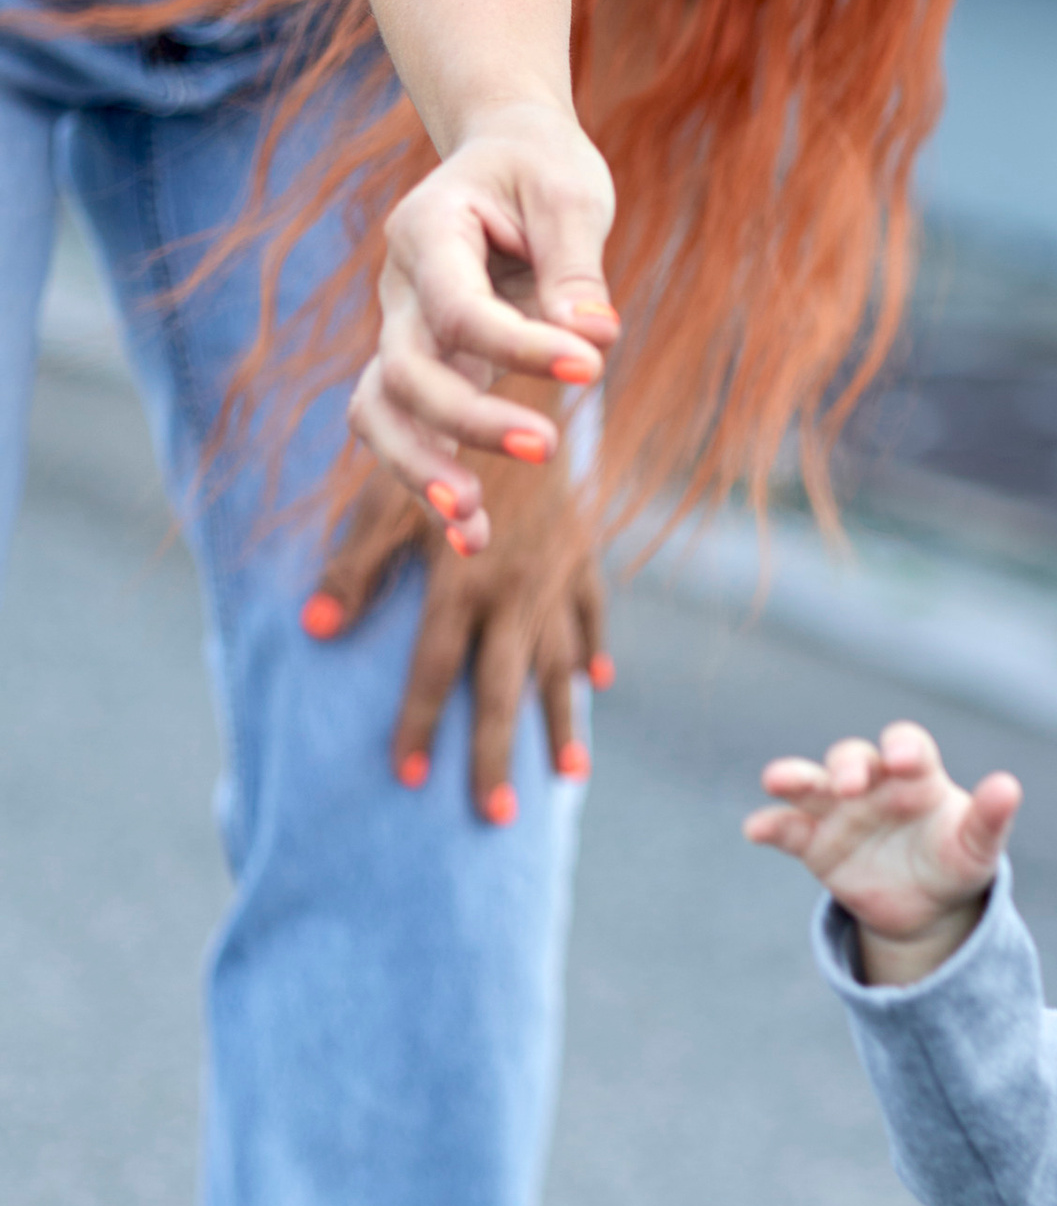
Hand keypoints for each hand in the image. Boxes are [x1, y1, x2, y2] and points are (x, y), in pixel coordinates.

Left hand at [301, 430, 609, 823]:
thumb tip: (309, 632)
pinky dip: (593, 650)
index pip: (433, 672)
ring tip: (566, 778)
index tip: (406, 781)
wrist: (536, 388)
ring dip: (561, 724)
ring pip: (559, 667)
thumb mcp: (391, 497)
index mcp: (461, 583)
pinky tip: (597, 683)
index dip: (417, 726)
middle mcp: (513, 593)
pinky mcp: (585, 554)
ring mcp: (556, 579)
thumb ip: (354, 568)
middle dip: (496, 757)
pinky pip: (592, 615)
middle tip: (498, 817)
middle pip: (502, 692)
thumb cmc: (449, 436)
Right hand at [348, 102, 618, 552]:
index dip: (521, 346)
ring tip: (474, 523)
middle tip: (547, 448)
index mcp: (427, 230)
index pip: (460, 308)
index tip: (593, 369)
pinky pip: (408, 432)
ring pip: (382, 413)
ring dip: (421, 470)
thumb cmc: (540, 170)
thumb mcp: (569, 194)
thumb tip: (595, 338)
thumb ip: (575, 265)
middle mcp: (399, 288)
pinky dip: (433, 483)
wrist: (505, 158)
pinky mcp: (425, 369)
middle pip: (407, 371)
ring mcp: (403, 332)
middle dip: (469, 419)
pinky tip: (479, 536)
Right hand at [746, 718, 1021, 983]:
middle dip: (848, 766)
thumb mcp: (977, 847)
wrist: (926, 907)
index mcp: (916, 775)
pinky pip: (788, 829)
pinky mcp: (815, 843)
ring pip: (811, 784)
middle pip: (853, 758)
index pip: (906, 744)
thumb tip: (1008, 786)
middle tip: (851, 786)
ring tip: (777, 779)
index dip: (902, 746)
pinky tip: (755, 828)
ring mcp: (840, 811)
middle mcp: (873, 784)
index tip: (902, 760)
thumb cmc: (956, 861)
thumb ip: (990, 818)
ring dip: (794, 777)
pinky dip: (770, 824)